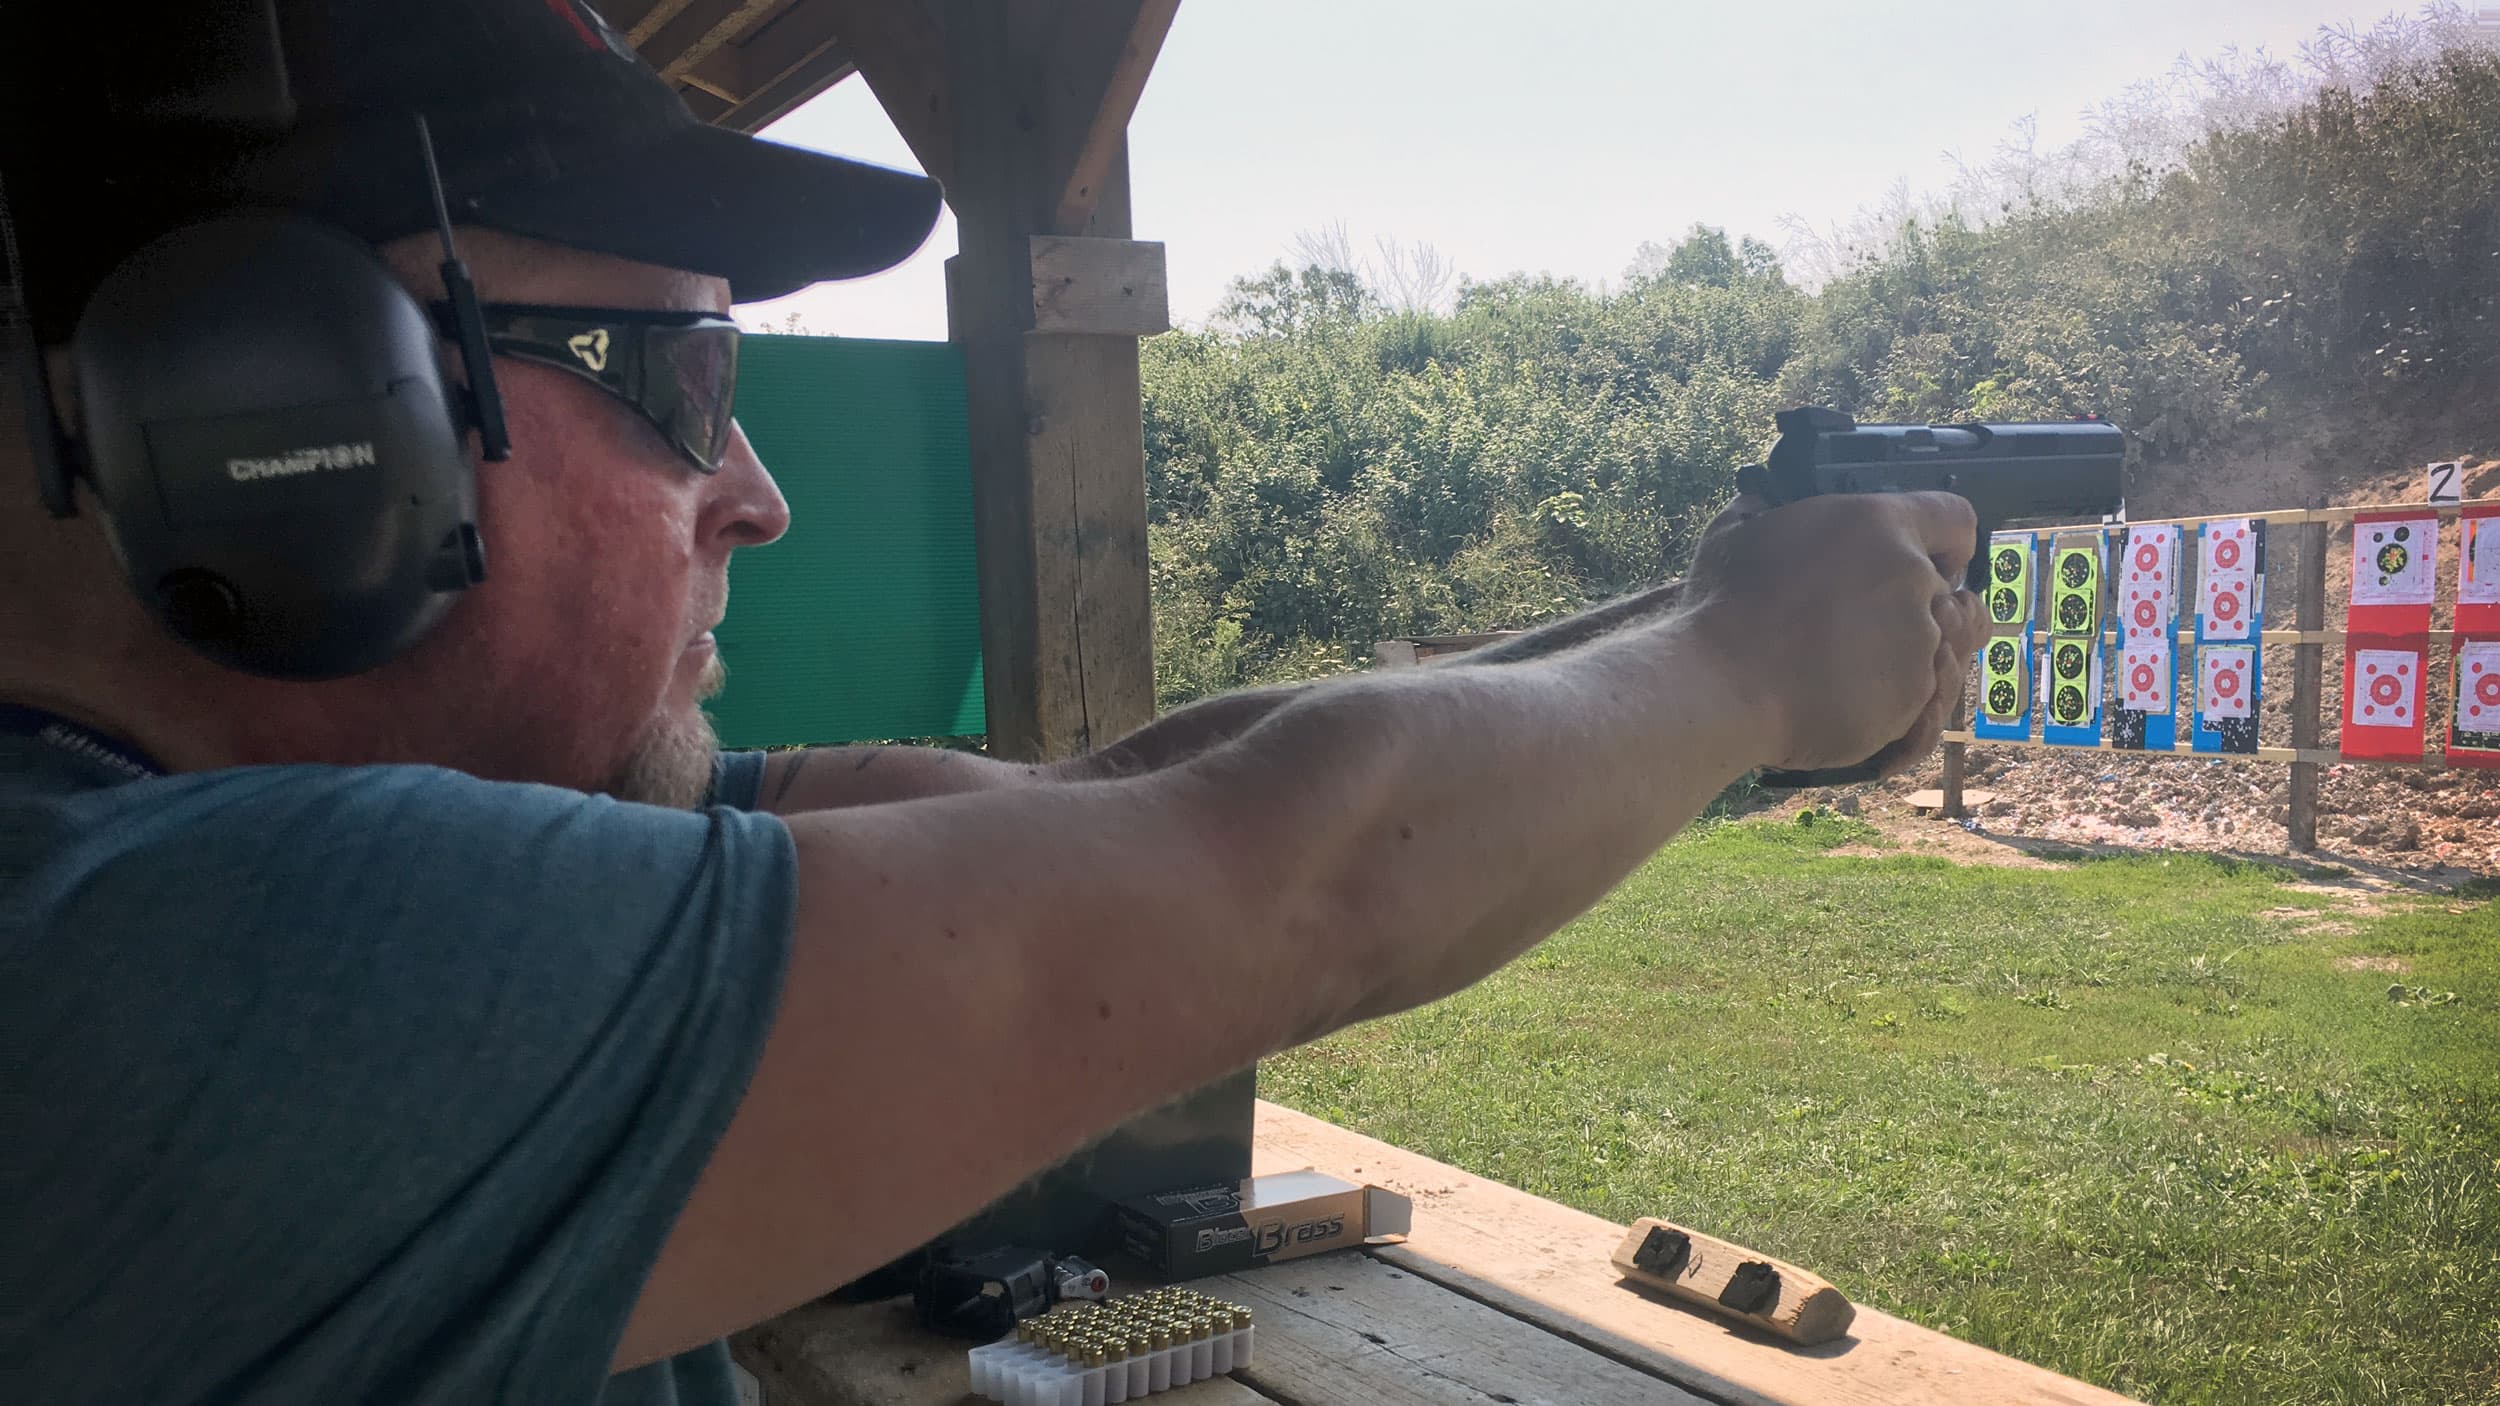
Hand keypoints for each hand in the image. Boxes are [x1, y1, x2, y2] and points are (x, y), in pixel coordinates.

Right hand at [1679, 491, 1986, 773]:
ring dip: (1904, 658)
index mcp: (1878, 525)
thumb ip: (1773, 509)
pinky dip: (1891, 703)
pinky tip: (1846, 699)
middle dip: (1915, 609)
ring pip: (1937, 650)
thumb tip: (1768, 503)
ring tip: (1850, 668)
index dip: (1948, 543)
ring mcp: (1917, 643)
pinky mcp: (1911, 700)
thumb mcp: (1739, 531)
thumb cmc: (1722, 607)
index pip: (1955, 519)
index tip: (1936, 561)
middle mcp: (1912, 579)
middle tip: (1864, 627)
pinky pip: (1919, 700)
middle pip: (1946, 593)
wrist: (1720, 687)